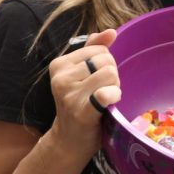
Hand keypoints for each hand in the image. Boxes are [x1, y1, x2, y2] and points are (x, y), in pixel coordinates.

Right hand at [48, 29, 119, 160]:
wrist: (70, 141)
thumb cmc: (80, 105)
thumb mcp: (82, 75)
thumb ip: (94, 50)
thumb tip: (111, 32)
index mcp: (59, 64)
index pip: (98, 49)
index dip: (105, 64)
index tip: (96, 81)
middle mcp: (61, 77)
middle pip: (105, 60)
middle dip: (111, 75)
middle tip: (101, 92)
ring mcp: (69, 94)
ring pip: (110, 73)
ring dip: (115, 86)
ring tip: (104, 99)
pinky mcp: (81, 110)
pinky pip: (106, 92)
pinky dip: (114, 96)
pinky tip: (109, 104)